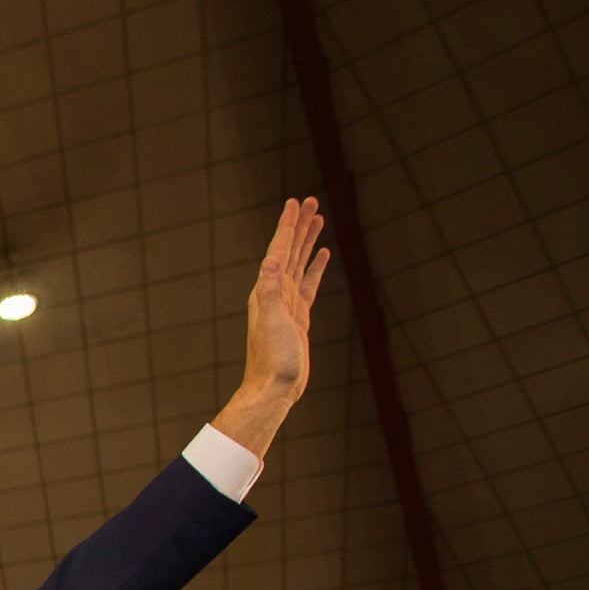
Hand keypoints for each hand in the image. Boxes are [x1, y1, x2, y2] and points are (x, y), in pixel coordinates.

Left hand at [212, 198, 329, 454]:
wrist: (274, 387)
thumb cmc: (272, 359)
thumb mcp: (272, 323)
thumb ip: (270, 293)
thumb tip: (270, 263)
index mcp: (266, 291)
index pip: (279, 250)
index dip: (287, 226)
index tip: (296, 202)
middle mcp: (274, 293)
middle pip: (289, 251)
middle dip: (299, 226)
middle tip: (311, 201)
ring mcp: (287, 304)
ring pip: (300, 264)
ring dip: (307, 241)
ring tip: (318, 218)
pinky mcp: (298, 316)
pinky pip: (308, 283)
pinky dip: (315, 267)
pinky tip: (321, 255)